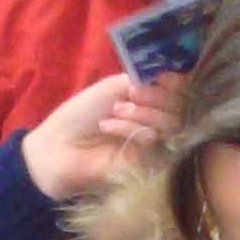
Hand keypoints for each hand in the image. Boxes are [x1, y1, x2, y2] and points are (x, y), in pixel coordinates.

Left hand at [17, 73, 178, 200]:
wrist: (59, 147)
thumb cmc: (81, 114)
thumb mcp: (113, 86)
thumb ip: (145, 79)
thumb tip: (175, 76)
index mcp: (149, 99)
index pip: (179, 89)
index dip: (174, 81)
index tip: (162, 76)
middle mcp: (156, 120)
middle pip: (181, 106)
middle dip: (157, 96)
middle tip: (131, 95)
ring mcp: (155, 143)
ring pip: (172, 123)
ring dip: (143, 112)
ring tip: (116, 110)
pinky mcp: (148, 164)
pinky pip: (153, 139)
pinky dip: (131, 128)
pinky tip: (108, 127)